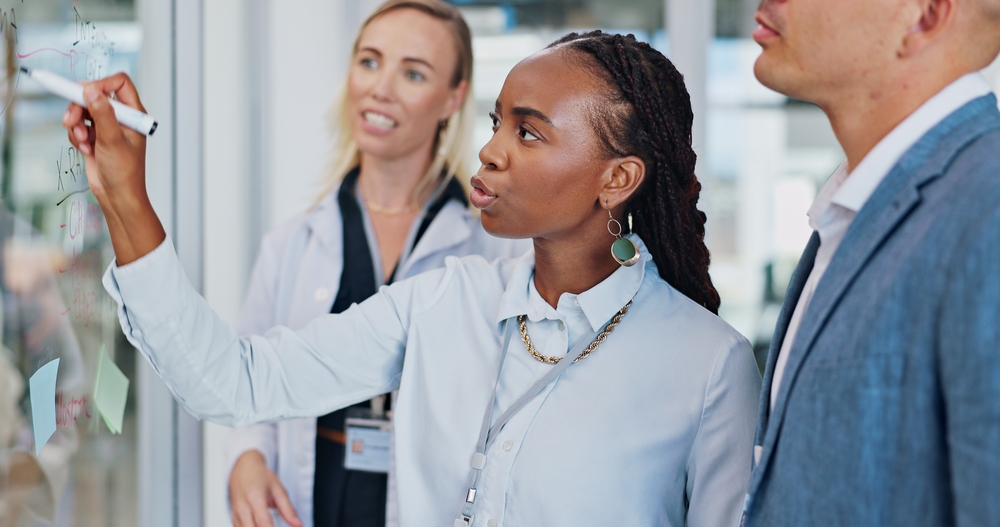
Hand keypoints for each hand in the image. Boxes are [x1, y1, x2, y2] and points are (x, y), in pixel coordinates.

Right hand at [61, 73, 164, 264]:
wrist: (117, 196)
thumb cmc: (125, 172)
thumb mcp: (112, 140)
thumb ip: (102, 114)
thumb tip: (92, 90)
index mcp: (134, 114)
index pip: (119, 83)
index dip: (101, 84)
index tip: (84, 92)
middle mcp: (121, 117)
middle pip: (94, 95)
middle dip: (79, 107)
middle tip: (70, 120)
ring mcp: (107, 126)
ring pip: (83, 110)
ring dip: (76, 124)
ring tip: (83, 142)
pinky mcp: (94, 136)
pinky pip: (78, 125)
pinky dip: (76, 136)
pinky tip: (85, 149)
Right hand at [229, 451, 301, 526]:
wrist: (243, 468)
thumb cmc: (260, 477)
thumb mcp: (278, 489)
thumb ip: (288, 509)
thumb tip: (298, 524)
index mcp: (255, 498)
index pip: (263, 522)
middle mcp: (243, 507)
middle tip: (276, 526)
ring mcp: (236, 513)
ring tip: (271, 525)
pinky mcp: (233, 517)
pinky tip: (261, 526)